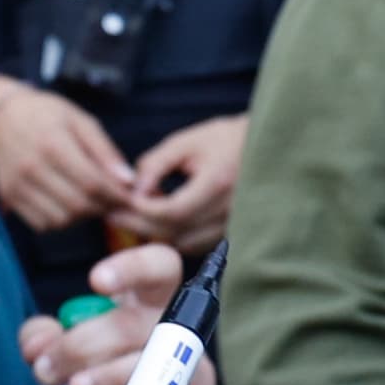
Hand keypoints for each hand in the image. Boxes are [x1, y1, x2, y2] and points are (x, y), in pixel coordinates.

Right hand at [0, 76, 137, 231]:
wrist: (0, 117)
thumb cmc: (46, 115)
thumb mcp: (80, 120)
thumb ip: (105, 151)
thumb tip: (128, 181)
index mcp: (52, 143)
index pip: (91, 183)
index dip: (115, 195)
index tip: (129, 196)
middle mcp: (31, 167)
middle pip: (77, 205)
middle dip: (102, 208)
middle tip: (113, 201)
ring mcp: (17, 184)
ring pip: (60, 220)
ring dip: (82, 217)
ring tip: (92, 201)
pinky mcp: (9, 196)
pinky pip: (42, 224)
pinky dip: (61, 221)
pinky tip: (68, 204)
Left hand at [19, 243, 219, 384]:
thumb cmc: (105, 376)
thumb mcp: (70, 350)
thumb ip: (46, 339)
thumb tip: (36, 346)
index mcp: (150, 302)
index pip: (159, 267)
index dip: (132, 268)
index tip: (95, 282)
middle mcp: (179, 331)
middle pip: (138, 324)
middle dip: (85, 344)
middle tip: (48, 367)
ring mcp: (194, 371)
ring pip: (153, 366)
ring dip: (108, 377)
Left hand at [110, 113, 243, 251]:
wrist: (269, 148)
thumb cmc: (228, 139)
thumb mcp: (188, 141)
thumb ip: (157, 163)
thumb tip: (132, 188)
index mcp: (219, 182)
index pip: (173, 210)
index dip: (142, 210)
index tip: (120, 201)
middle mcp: (230, 210)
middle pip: (175, 232)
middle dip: (141, 224)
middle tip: (115, 213)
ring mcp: (235, 226)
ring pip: (184, 244)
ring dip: (156, 233)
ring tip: (135, 215)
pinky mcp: (234, 234)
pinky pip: (197, 245)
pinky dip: (174, 236)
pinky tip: (160, 221)